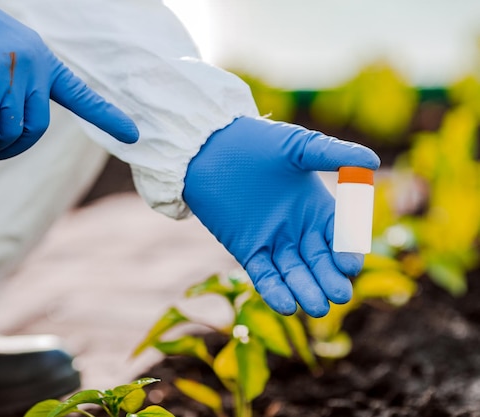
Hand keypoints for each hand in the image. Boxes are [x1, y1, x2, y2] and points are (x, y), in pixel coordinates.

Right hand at [0, 0, 137, 173]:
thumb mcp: (7, 53)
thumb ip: (21, 82)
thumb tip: (14, 128)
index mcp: (43, 61)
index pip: (81, 94)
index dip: (107, 117)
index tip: (134, 136)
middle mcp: (32, 68)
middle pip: (37, 128)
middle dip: (15, 148)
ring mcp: (7, 76)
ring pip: (11, 134)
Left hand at [183, 117, 379, 316]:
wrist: (210, 149)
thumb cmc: (257, 141)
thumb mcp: (297, 146)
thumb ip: (333, 155)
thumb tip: (374, 162)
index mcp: (318, 208)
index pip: (340, 237)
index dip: (346, 251)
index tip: (349, 265)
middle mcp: (299, 229)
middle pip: (320, 261)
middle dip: (329, 279)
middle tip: (338, 295)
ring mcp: (274, 242)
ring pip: (294, 273)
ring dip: (305, 290)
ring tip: (315, 307)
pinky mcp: (248, 250)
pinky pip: (265, 275)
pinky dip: (274, 290)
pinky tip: (286, 304)